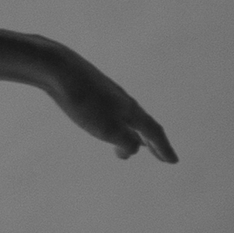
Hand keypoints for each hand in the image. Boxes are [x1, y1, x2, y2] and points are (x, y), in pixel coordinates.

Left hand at [39, 42, 176, 162]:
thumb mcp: (106, 128)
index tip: (173, 162)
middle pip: (143, 125)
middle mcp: (124, 101)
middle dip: (152, 144)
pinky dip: (118, 125)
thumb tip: (134, 149)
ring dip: (134, 135)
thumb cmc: (83, 101)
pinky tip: (108, 125)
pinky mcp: (92, 92)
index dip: (164, 148)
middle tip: (161, 158)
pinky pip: (113, 113)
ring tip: (135, 147)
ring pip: (128, 119)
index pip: (153, 132)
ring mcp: (109, 95)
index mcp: (132, 110)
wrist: (59, 70)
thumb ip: (125, 141)